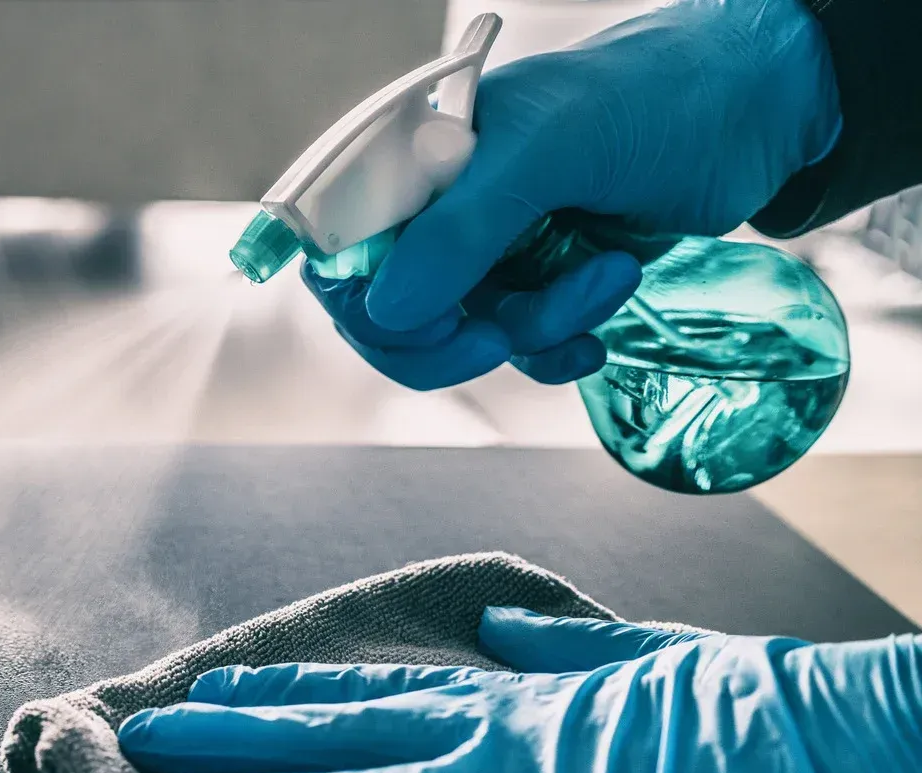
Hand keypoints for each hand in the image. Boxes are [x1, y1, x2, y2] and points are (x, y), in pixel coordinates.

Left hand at [117, 608, 921, 772]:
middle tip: (148, 735)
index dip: (289, 691)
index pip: (377, 688)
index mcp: (523, 695)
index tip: (220, 685)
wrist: (858, 756)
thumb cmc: (767, 716)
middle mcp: (503, 735)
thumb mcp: (654, 662)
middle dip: (237, 733)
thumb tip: (501, 630)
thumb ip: (566, 650)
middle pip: (342, 732)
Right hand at [308, 0, 841, 389]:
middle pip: (387, 309)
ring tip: (604, 279)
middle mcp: (441, 204)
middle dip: (444, 337)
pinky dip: (555, 351)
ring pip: (463, 333)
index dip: (362, 300)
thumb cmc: (653, 98)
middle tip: (496, 339)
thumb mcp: (550, 152)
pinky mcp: (542, 280)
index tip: (426, 318)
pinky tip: (600, 332)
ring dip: (533, 329)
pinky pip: (518, 346)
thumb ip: (461, 230)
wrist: (758, 111)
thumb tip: (387, 310)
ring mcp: (491, 245)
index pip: (336, 245)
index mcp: (415, 155)